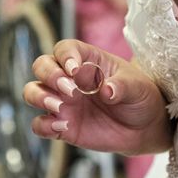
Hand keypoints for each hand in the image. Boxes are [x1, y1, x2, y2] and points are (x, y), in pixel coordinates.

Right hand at [23, 39, 171, 154]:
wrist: (144, 129)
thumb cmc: (141, 98)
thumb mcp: (139, 87)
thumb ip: (122, 86)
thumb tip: (107, 91)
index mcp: (87, 61)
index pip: (65, 49)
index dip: (65, 56)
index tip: (75, 71)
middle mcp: (69, 79)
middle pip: (41, 65)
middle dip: (49, 75)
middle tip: (70, 90)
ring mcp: (63, 102)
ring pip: (33, 91)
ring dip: (39, 97)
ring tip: (60, 108)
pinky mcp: (61, 126)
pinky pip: (39, 124)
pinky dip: (43, 125)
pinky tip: (62, 127)